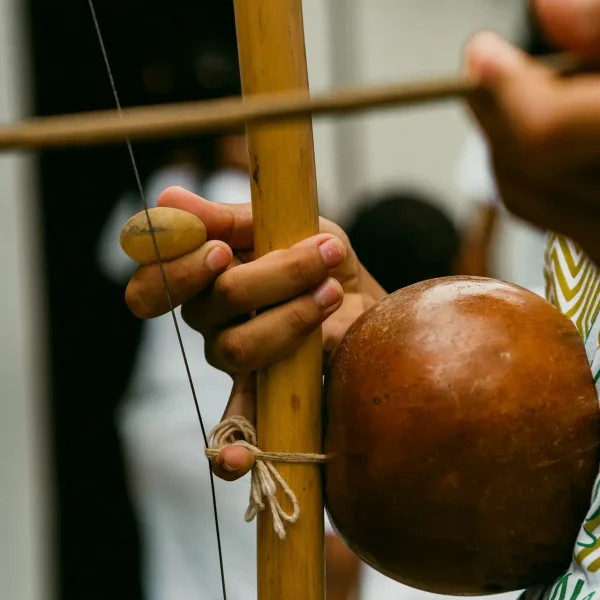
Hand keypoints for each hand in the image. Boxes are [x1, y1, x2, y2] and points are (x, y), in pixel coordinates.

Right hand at [125, 186, 385, 479]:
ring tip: (333, 291)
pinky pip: (236, 430)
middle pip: (209, 309)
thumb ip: (231, 217)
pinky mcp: (267, 395)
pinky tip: (235, 465)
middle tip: (315, 253)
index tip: (223, 250)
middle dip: (268, 279)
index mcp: (207, 281)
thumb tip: (167, 197)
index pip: (152, 285)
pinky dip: (231, 453)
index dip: (176, 269)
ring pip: (237, 348)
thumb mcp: (287, 224)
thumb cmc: (322, 258)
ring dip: (292, 316)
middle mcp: (212, 324)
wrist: (367, 301)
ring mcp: (236, 362)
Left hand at [463, 0, 599, 265]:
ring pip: (526, 198)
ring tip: (515, 96)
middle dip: (495, 114)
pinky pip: (549, 216)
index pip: (546, 133)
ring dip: (507, 145)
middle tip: (487, 69)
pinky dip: (533, 175)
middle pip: (525, 168)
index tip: (481, 51)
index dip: (506, 90)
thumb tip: (545, 8)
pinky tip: (550, 138)